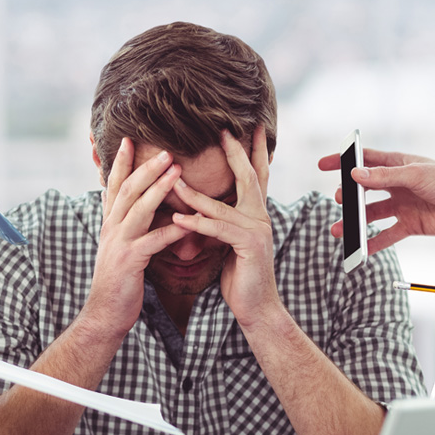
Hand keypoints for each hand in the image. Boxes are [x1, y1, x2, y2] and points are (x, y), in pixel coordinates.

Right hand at [83, 138, 190, 335]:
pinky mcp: (130, 261)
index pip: (115, 186)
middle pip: (128, 190)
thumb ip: (126, 226)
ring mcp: (119, 244)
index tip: (130, 140)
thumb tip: (134, 208)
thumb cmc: (118, 281)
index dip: (121, 163)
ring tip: (177, 171)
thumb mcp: (119, 247)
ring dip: (158, 188)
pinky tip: (189, 222)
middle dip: (145, 167)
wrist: (104, 313)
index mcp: (110, 223)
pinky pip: (153, 241)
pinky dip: (172, 230)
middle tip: (166, 149)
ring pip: (139, 209)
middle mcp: (111, 229)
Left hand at [172, 126, 278, 327]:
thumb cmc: (240, 276)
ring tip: (173, 179)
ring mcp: (257, 231)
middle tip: (223, 130)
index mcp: (256, 214)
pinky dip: (197, 223)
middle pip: (249, 177)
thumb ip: (221, 223)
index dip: (252, 151)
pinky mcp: (249, 246)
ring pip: (222, 205)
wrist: (256, 307)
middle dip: (236, 152)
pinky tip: (178, 219)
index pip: (255, 176)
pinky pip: (218, 229)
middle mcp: (261, 217)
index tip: (248, 128)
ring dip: (194, 193)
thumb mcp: (229, 243)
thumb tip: (202, 208)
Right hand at [317, 148, 434, 253]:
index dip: (343, 161)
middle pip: (364, 190)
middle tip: (338, 200)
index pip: (364, 160)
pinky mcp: (410, 225)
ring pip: (371, 215)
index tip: (323, 165)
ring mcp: (402, 206)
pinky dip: (373, 243)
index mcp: (398, 165)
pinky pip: (387, 235)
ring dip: (355, 223)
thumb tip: (355, 175)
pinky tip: (359, 250)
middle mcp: (397, 185)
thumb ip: (385, 176)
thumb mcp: (416, 175)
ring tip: (338, 230)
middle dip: (348, 196)